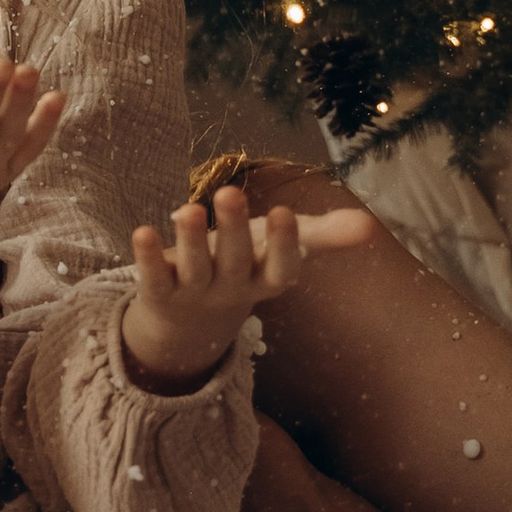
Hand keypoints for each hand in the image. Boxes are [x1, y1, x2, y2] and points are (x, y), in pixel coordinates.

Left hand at [120, 185, 377, 390]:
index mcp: (265, 278)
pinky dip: (146, 257)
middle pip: (234, 261)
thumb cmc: (243, 266)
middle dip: (233, 229)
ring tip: (188, 208)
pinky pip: (153, 278)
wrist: (190, 319)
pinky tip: (140, 231)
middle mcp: (231, 289)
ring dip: (190, 240)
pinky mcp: (160, 291)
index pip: (280, 270)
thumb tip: (370, 226)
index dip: (284, 245)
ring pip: (194, 269)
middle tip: (231, 192)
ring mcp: (194, 293)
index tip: (286, 212)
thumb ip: (322, 236)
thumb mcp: (279, 249)